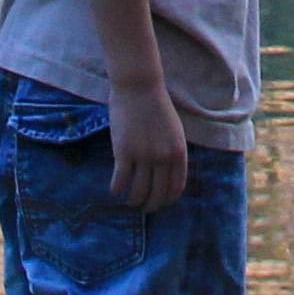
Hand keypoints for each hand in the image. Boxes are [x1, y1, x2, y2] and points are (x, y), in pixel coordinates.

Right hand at [103, 80, 191, 214]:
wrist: (139, 86)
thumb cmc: (156, 105)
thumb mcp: (174, 130)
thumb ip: (172, 151)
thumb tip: (166, 172)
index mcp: (179, 152)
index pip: (176, 187)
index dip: (167, 200)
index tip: (160, 203)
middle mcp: (163, 158)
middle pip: (158, 194)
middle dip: (151, 206)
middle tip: (143, 208)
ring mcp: (144, 156)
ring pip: (139, 191)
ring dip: (133, 201)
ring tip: (128, 201)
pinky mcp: (124, 152)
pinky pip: (121, 180)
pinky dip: (117, 189)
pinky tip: (114, 190)